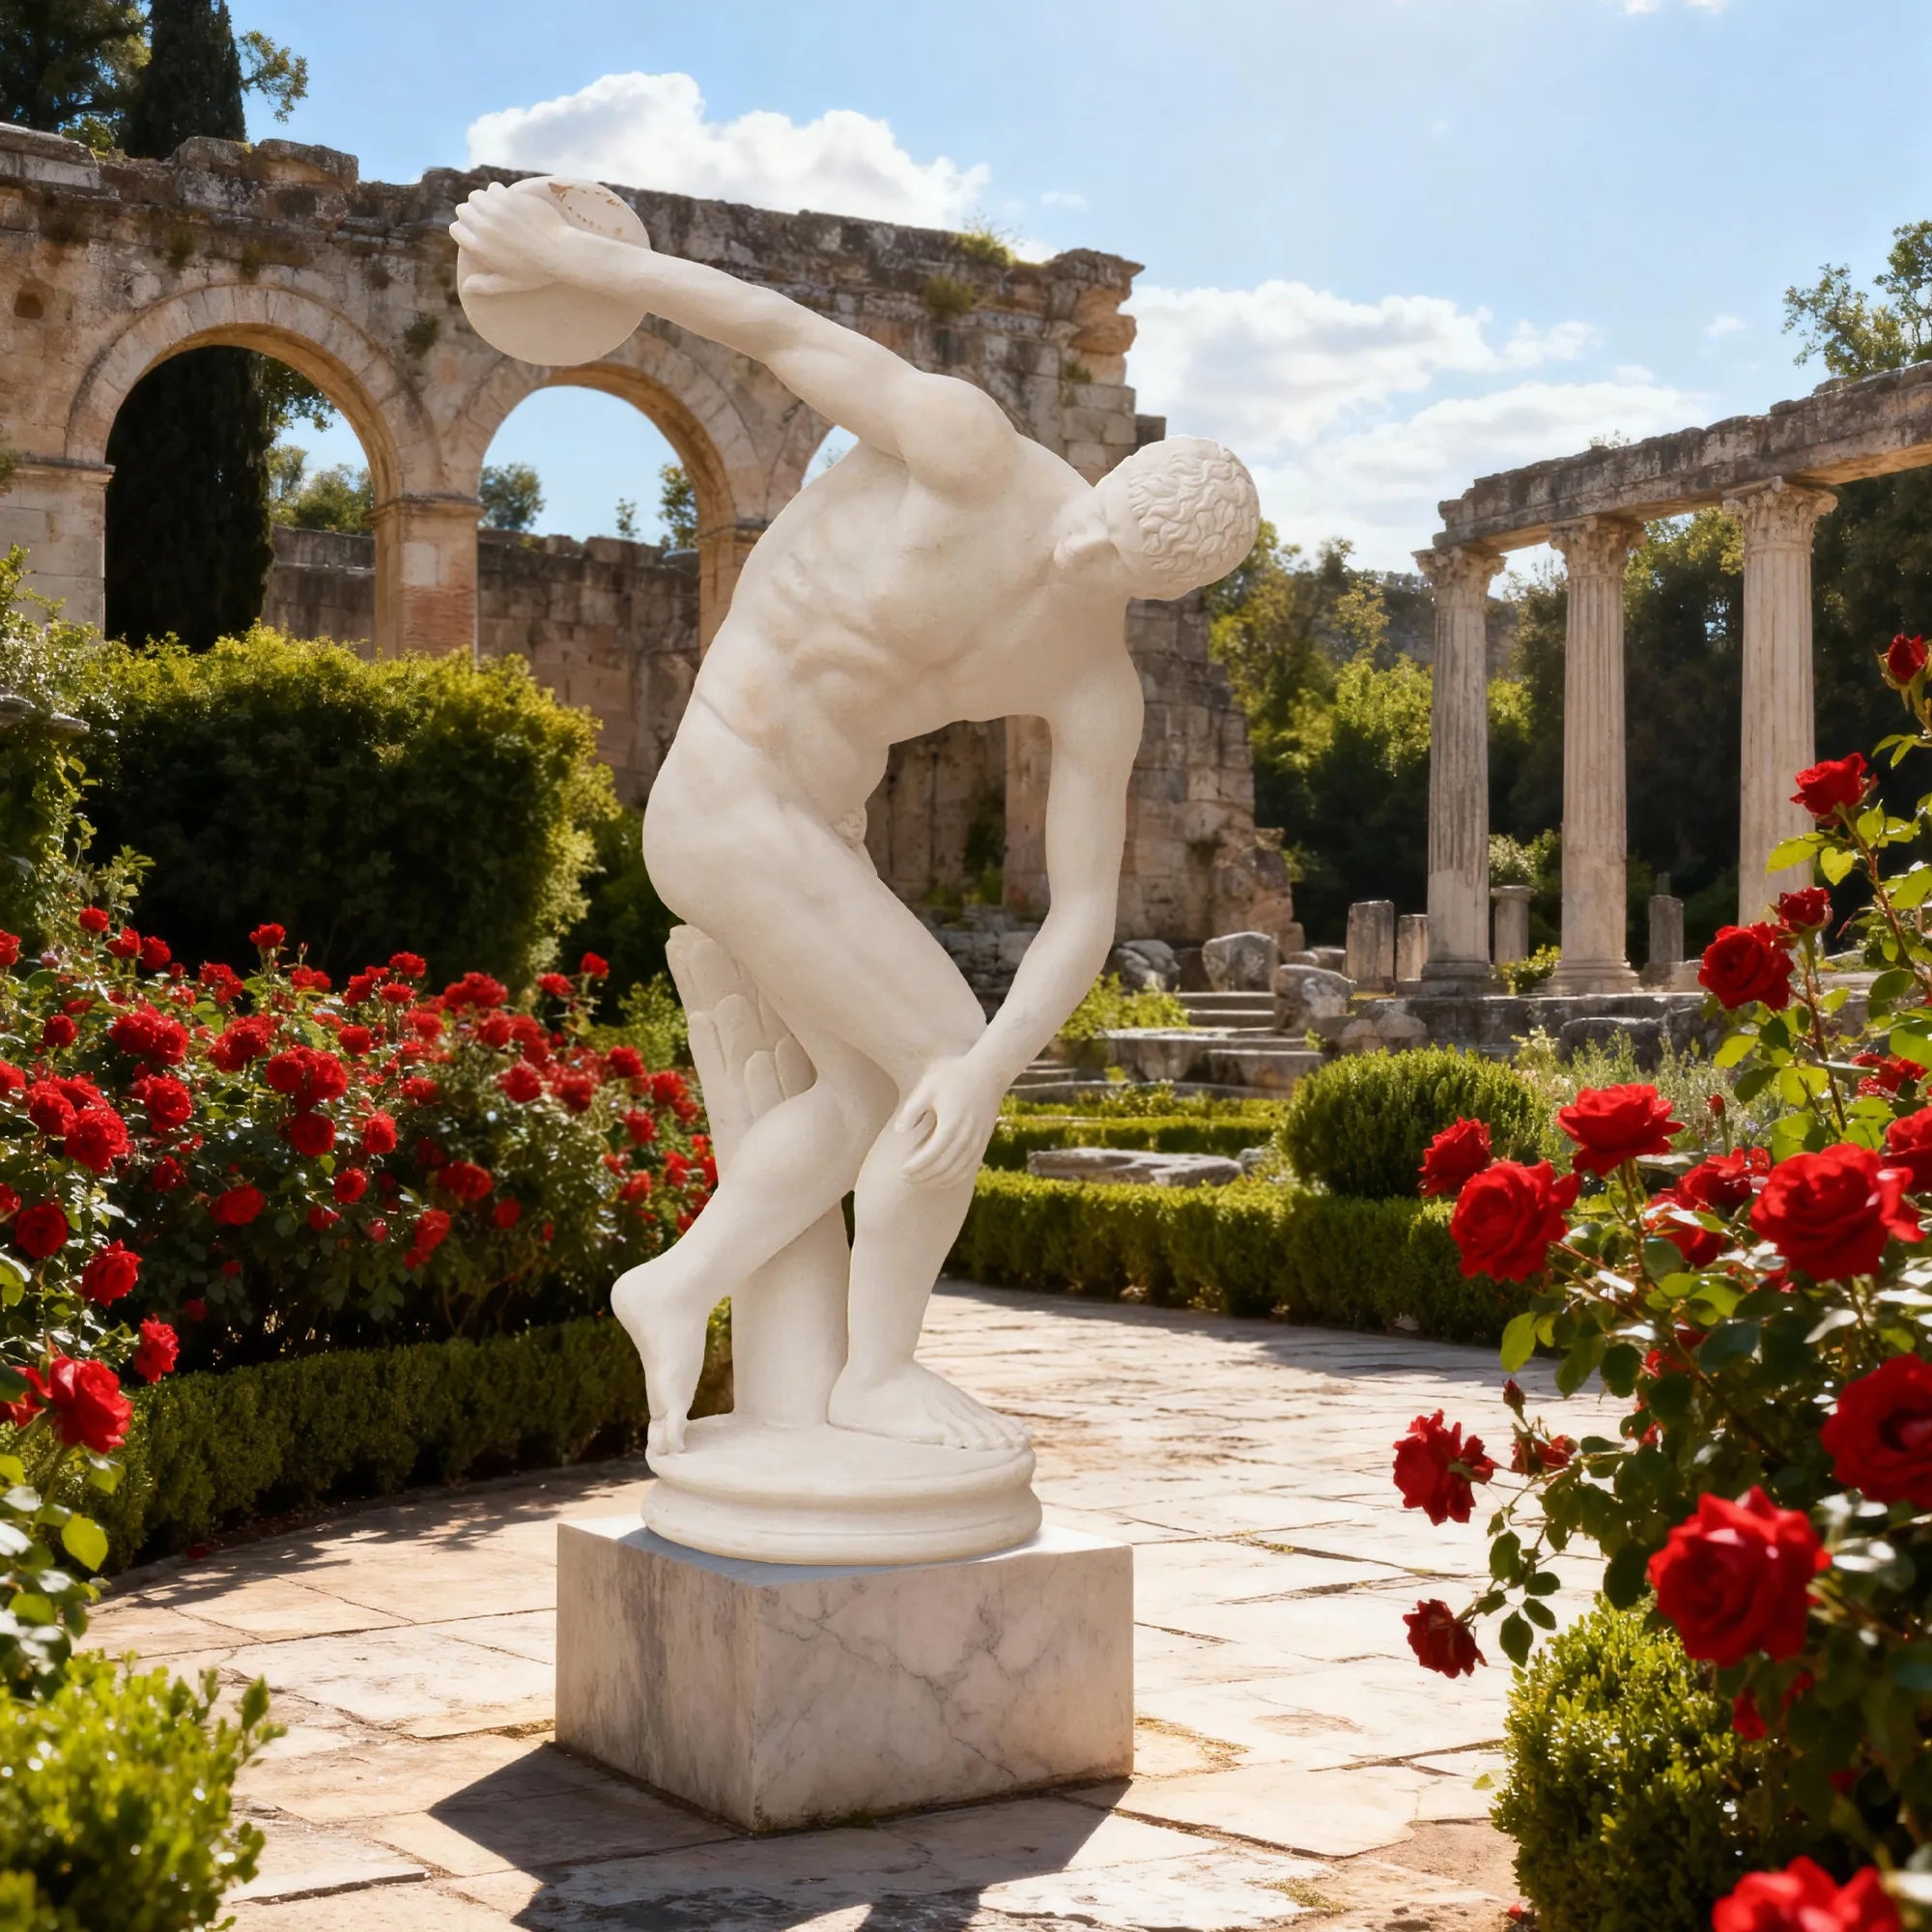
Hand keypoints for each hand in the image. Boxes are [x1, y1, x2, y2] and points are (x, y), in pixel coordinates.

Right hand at [449, 181, 601, 297]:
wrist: (560, 252)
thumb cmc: (537, 271)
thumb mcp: (509, 283)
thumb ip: (486, 285)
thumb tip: (466, 287)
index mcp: (478, 247)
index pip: (456, 229)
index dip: (465, 229)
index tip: (476, 230)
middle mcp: (482, 227)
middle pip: (463, 210)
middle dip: (472, 213)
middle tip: (487, 218)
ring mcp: (494, 210)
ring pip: (476, 196)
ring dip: (483, 200)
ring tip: (496, 208)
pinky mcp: (508, 198)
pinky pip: (493, 188)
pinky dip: (498, 192)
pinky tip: (508, 200)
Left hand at [897, 1055, 1003, 1190]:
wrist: (989, 1072)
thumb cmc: (953, 1076)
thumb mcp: (927, 1086)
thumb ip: (911, 1110)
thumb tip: (899, 1132)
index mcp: (951, 1124)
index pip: (930, 1156)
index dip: (915, 1166)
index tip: (901, 1170)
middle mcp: (967, 1137)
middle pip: (942, 1167)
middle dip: (923, 1177)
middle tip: (906, 1179)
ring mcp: (977, 1141)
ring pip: (956, 1172)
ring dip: (936, 1181)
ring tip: (919, 1182)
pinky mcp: (983, 1142)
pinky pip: (968, 1168)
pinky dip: (953, 1178)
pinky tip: (940, 1179)